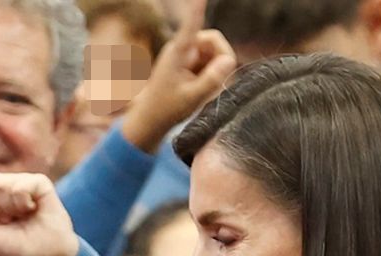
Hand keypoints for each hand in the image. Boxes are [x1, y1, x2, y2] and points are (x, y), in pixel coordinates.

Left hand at [0, 172, 79, 255]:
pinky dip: (23, 204)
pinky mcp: (38, 182)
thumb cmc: (14, 245)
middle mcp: (1, 183)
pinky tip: (32, 210)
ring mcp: (20, 180)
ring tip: (20, 217)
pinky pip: (19, 187)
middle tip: (7, 221)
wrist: (44, 255)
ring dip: (9, 208)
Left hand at [122, 0, 235, 151]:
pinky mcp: (190, 63)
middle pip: (214, 41)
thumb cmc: (167, 108)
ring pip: (216, 52)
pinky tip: (203, 90)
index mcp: (178, 53)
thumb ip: (212, 80)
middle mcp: (182, 49)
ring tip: (206, 90)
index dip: (197, 11)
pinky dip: (214, 75)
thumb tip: (229, 60)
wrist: (151, 118)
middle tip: (221, 81)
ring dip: (218, 69)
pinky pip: (212, 62)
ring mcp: (187, 55)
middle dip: (222, 58)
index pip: (192, 27)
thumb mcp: (192, 98)